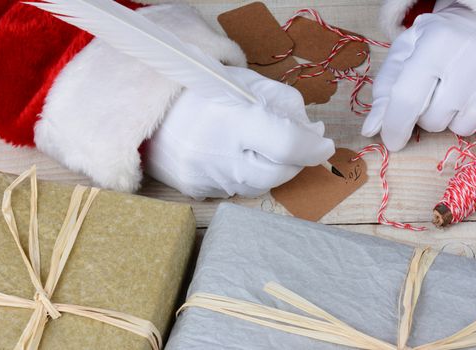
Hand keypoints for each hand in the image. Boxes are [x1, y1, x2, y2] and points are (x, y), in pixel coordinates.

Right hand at [145, 66, 334, 198]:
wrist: (152, 108)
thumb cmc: (204, 91)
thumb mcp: (249, 84)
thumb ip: (288, 107)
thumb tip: (314, 135)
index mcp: (232, 117)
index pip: (286, 144)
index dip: (312, 148)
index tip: (324, 144)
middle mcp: (216, 152)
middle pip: (276, 174)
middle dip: (294, 162)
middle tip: (294, 145)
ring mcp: (203, 175)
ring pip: (258, 186)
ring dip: (269, 169)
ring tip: (258, 146)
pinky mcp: (194, 189)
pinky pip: (235, 191)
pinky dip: (245, 176)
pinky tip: (234, 157)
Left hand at [362, 4, 475, 150]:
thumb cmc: (440, 40)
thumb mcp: (406, 53)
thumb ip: (385, 90)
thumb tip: (371, 129)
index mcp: (437, 45)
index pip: (406, 100)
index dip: (394, 127)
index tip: (391, 140)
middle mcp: (471, 62)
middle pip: (432, 121)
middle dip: (427, 113)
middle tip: (438, 88)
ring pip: (459, 129)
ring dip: (454, 117)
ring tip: (461, 88)